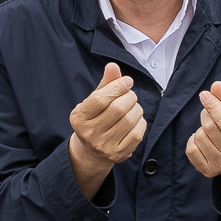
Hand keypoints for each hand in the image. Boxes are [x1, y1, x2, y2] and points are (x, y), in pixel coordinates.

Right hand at [68, 63, 147, 193]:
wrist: (92, 151)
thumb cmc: (95, 119)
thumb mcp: (94, 100)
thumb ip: (105, 83)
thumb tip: (113, 65)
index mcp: (79, 117)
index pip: (100, 99)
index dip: (117, 86)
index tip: (127, 81)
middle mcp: (90, 134)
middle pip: (118, 109)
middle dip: (129, 96)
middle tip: (130, 94)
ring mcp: (104, 146)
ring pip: (130, 120)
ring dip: (136, 108)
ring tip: (133, 106)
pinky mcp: (119, 154)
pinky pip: (138, 133)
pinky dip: (141, 122)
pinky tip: (135, 119)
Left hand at [185, 81, 220, 195]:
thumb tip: (216, 85)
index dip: (213, 106)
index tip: (204, 95)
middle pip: (209, 127)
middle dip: (207, 115)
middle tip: (212, 114)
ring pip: (199, 136)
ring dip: (201, 128)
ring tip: (211, 131)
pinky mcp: (208, 171)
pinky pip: (190, 149)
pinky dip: (193, 140)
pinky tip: (203, 140)